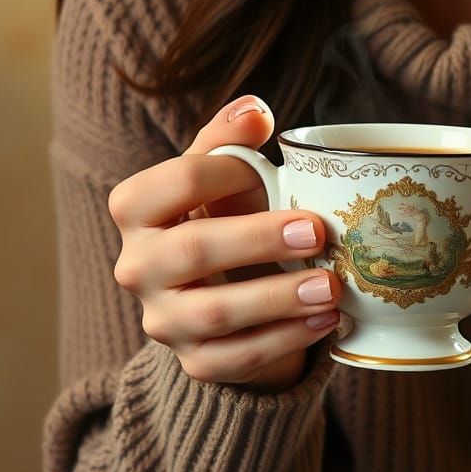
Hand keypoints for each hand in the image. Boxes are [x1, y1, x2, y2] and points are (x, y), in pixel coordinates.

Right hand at [109, 96, 340, 391]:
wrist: (220, 286)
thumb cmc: (222, 213)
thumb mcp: (221, 172)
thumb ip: (231, 138)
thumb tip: (256, 111)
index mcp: (138, 208)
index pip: (175, 182)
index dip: (225, 172)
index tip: (270, 170)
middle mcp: (138, 266)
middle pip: (193, 251)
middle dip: (258, 239)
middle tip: (317, 232)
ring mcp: (164, 319)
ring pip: (216, 313)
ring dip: (279, 298)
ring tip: (332, 286)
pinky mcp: (195, 360)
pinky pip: (237, 357)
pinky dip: (286, 340)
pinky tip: (326, 320)